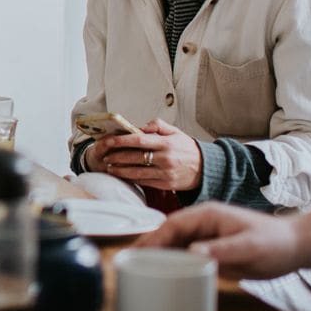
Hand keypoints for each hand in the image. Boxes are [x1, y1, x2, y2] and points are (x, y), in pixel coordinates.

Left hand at [84, 118, 201, 191]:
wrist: (205, 169)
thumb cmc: (187, 149)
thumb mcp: (175, 132)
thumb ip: (157, 126)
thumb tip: (140, 126)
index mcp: (166, 143)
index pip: (139, 140)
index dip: (122, 140)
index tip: (109, 140)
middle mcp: (165, 158)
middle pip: (135, 157)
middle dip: (117, 156)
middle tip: (105, 154)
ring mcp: (165, 173)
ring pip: (137, 172)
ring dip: (121, 170)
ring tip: (109, 166)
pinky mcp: (165, 185)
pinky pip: (144, 182)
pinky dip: (131, 178)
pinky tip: (122, 175)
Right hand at [136, 201, 302, 279]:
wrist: (294, 246)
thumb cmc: (274, 243)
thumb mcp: (249, 247)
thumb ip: (221, 250)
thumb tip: (192, 252)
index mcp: (209, 215)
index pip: (174, 224)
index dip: (154, 237)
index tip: (137, 250)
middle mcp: (204, 223)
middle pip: (170, 233)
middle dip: (149, 245)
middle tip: (129, 263)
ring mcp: (208, 236)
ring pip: (176, 243)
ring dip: (159, 254)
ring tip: (140, 269)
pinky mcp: (213, 249)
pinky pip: (188, 254)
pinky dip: (174, 262)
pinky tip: (166, 274)